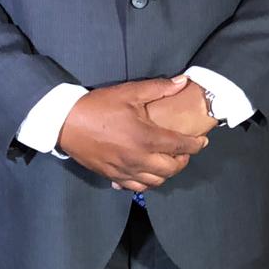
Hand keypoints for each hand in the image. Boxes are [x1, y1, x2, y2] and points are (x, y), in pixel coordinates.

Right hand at [57, 76, 208, 191]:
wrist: (65, 122)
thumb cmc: (99, 106)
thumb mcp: (130, 92)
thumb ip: (159, 88)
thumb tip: (183, 82)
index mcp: (146, 138)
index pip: (180, 147)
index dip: (196, 145)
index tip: (202, 141)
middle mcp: (138, 159)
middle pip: (171, 169)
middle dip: (183, 161)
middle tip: (184, 150)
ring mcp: (124, 170)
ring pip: (155, 182)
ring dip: (166, 173)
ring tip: (167, 161)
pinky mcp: (111, 176)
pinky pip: (135, 187)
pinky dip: (145, 182)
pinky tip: (146, 172)